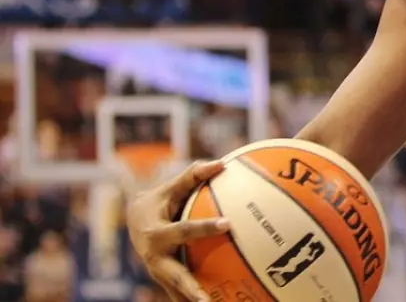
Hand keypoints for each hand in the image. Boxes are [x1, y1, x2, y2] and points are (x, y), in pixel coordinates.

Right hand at [126, 160, 228, 301]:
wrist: (133, 222)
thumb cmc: (159, 200)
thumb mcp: (170, 187)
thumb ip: (193, 175)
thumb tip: (221, 163)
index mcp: (156, 233)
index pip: (184, 230)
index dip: (204, 227)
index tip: (228, 223)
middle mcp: (156, 258)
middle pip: (175, 276)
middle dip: (191, 289)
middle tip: (208, 301)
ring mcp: (159, 272)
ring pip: (177, 291)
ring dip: (193, 300)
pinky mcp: (166, 281)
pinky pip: (182, 294)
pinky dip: (195, 299)